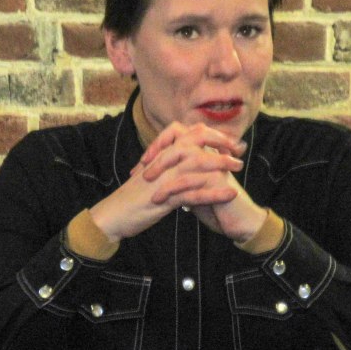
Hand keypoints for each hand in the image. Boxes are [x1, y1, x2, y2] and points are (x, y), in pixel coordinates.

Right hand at [89, 122, 252, 241]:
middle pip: (194, 142)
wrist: (111, 216)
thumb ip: (167, 168)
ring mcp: (163, 179)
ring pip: (196, 164)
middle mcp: (162, 162)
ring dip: (221, 164)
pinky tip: (231, 194)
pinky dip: (214, 193)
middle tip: (238, 149)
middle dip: (219, 143)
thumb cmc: (132, 199)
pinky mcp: (164, 198)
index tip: (227, 141)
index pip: (187, 134)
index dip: (209, 133)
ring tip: (239, 166)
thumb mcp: (152, 178)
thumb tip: (186, 163)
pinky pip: (193, 193)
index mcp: (160, 155)